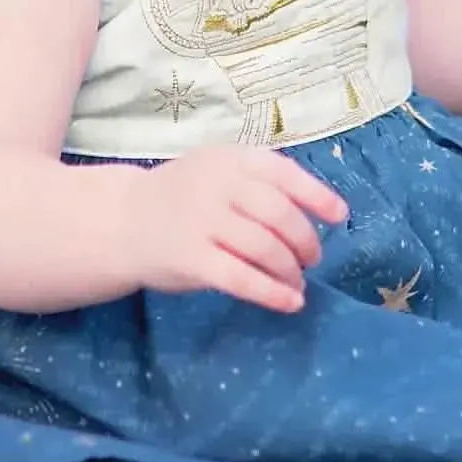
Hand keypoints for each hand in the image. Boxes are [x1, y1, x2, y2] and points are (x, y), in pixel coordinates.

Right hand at [122, 145, 348, 313]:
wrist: (122, 220)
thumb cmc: (183, 195)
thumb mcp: (217, 170)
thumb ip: (257, 182)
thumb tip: (315, 211)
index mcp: (230, 159)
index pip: (284, 173)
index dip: (317, 196)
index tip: (340, 217)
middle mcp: (218, 185)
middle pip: (280, 215)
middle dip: (305, 241)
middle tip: (311, 258)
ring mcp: (202, 222)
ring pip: (265, 248)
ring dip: (291, 270)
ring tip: (297, 281)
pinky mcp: (190, 260)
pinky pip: (242, 279)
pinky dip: (273, 293)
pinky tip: (290, 303)